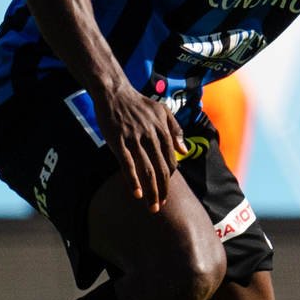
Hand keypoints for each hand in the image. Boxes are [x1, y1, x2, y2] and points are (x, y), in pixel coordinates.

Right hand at [95, 87, 185, 209]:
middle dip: (163, 190)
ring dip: (151, 191)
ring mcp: (134, 138)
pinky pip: (127, 164)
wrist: (115, 92)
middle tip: (161, 206)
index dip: (170, 177)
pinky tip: (136, 194)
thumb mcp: (162, 112)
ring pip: (146, 169)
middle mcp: (151, 135)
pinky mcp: (118, 140)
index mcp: (163, 130)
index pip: (171, 160)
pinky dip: (133, 180)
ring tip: (152, 206)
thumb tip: (184, 150)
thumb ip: (175, 130)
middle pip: (161, 168)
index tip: (166, 190)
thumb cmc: (139, 104)